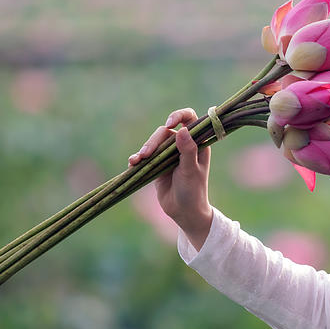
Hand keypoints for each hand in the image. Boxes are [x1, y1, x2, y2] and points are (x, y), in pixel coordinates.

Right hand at [128, 108, 212, 247]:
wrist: (184, 212)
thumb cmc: (193, 191)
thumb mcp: (191, 171)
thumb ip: (188, 151)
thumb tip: (183, 130)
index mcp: (197, 143)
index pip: (189, 119)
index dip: (179, 116)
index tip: (169, 123)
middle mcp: (183, 145)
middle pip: (164, 132)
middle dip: (154, 141)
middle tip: (146, 155)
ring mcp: (169, 154)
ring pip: (153, 143)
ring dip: (144, 149)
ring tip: (137, 160)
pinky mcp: (157, 164)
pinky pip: (145, 156)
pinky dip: (138, 158)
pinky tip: (132, 164)